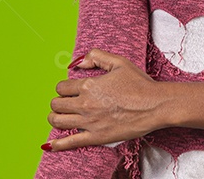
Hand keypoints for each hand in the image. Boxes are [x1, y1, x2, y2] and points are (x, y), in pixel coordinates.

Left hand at [45, 48, 165, 150]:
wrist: (155, 105)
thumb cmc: (139, 83)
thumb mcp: (118, 62)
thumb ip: (96, 57)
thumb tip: (77, 63)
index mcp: (89, 85)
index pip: (62, 87)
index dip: (63, 88)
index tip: (68, 90)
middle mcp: (85, 104)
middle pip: (57, 104)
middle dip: (57, 102)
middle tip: (63, 103)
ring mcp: (90, 122)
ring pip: (59, 121)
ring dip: (54, 118)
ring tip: (57, 117)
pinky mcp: (96, 137)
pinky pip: (71, 142)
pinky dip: (57, 144)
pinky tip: (49, 145)